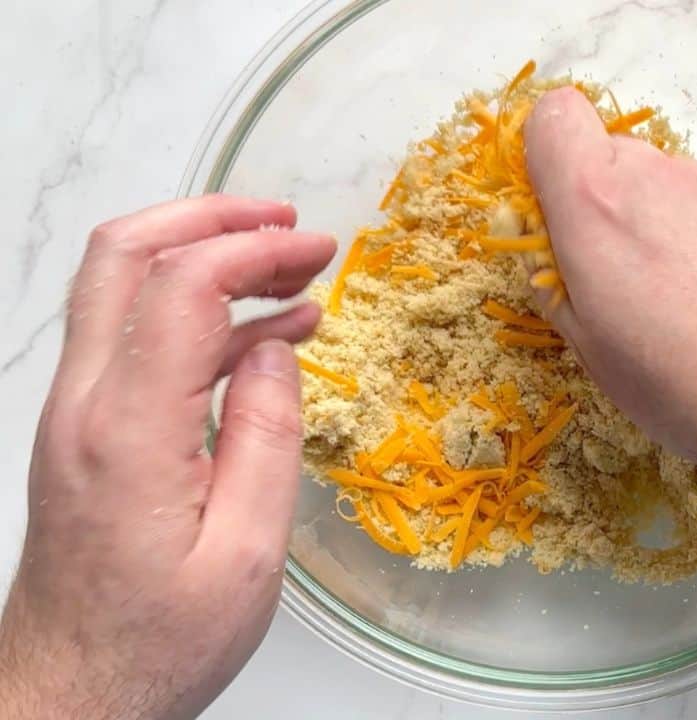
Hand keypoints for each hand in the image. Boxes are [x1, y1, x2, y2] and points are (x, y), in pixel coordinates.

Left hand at [0, 196, 334, 718]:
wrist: (72, 691)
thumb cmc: (158, 641)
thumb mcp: (246, 554)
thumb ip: (265, 438)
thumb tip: (273, 347)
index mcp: (128, 431)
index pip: (178, 287)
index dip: (249, 248)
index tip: (313, 249)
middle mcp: (85, 405)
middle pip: (124, 255)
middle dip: (210, 217)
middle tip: (288, 222)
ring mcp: (76, 413)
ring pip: (124, 287)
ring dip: (207, 258)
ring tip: (296, 270)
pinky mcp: (85, 430)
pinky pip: (137, 340)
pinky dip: (201, 316)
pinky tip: (269, 334)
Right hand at [524, 88, 696, 478]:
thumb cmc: (681, 383)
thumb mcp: (590, 349)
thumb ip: (555, 282)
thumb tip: (547, 253)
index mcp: (597, 201)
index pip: (554, 117)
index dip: (550, 156)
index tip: (559, 214)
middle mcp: (659, 174)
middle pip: (616, 159)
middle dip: (609, 206)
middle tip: (628, 283)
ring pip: (673, 186)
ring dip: (668, 225)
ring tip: (694, 304)